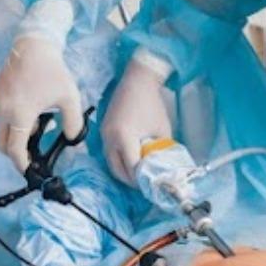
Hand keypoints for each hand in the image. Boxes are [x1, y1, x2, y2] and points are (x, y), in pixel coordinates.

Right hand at [0, 37, 82, 171]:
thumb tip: (73, 140)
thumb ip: (73, 123)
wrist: (33, 45)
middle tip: (32, 155)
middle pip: (3, 144)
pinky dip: (13, 121)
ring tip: (38, 124)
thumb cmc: (53, 71)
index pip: (15, 150)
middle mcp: (3, 110)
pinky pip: (1, 116)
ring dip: (16, 134)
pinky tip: (31, 111)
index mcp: (20, 114)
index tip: (29, 171)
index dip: (21, 165)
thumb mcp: (69, 99)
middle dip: (15, 154)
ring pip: (2, 130)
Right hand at [102, 49, 173, 185]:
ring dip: (123, 171)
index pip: (131, 168)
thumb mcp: (162, 130)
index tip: (151, 186)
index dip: (141, 180)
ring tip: (138, 176)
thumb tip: (161, 167)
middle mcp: (110, 137)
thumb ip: (160, 151)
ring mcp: (104, 133)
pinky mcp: (104, 129)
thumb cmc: (153, 103)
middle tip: (144, 185)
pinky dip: (118, 160)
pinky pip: (109, 152)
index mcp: (125, 136)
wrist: (138, 80)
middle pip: (117, 169)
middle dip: (130, 180)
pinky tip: (131, 161)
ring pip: (111, 162)